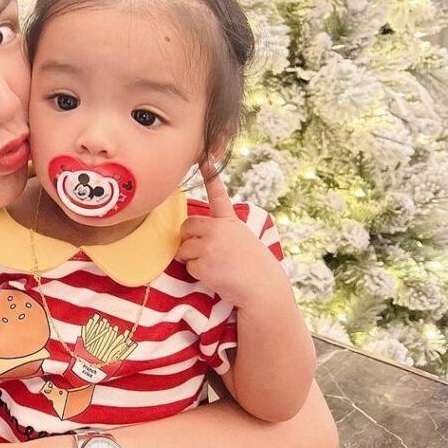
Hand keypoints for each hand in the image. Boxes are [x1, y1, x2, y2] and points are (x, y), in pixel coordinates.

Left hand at [177, 170, 284, 307]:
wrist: (263, 289)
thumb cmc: (253, 267)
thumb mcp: (242, 240)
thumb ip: (220, 232)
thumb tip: (193, 234)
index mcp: (230, 222)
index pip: (218, 195)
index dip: (210, 177)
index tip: (204, 159)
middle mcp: (219, 229)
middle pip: (186, 226)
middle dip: (188, 239)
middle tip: (205, 252)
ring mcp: (210, 245)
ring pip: (183, 248)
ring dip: (193, 259)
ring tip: (216, 265)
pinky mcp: (204, 263)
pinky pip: (188, 266)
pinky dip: (197, 273)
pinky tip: (216, 275)